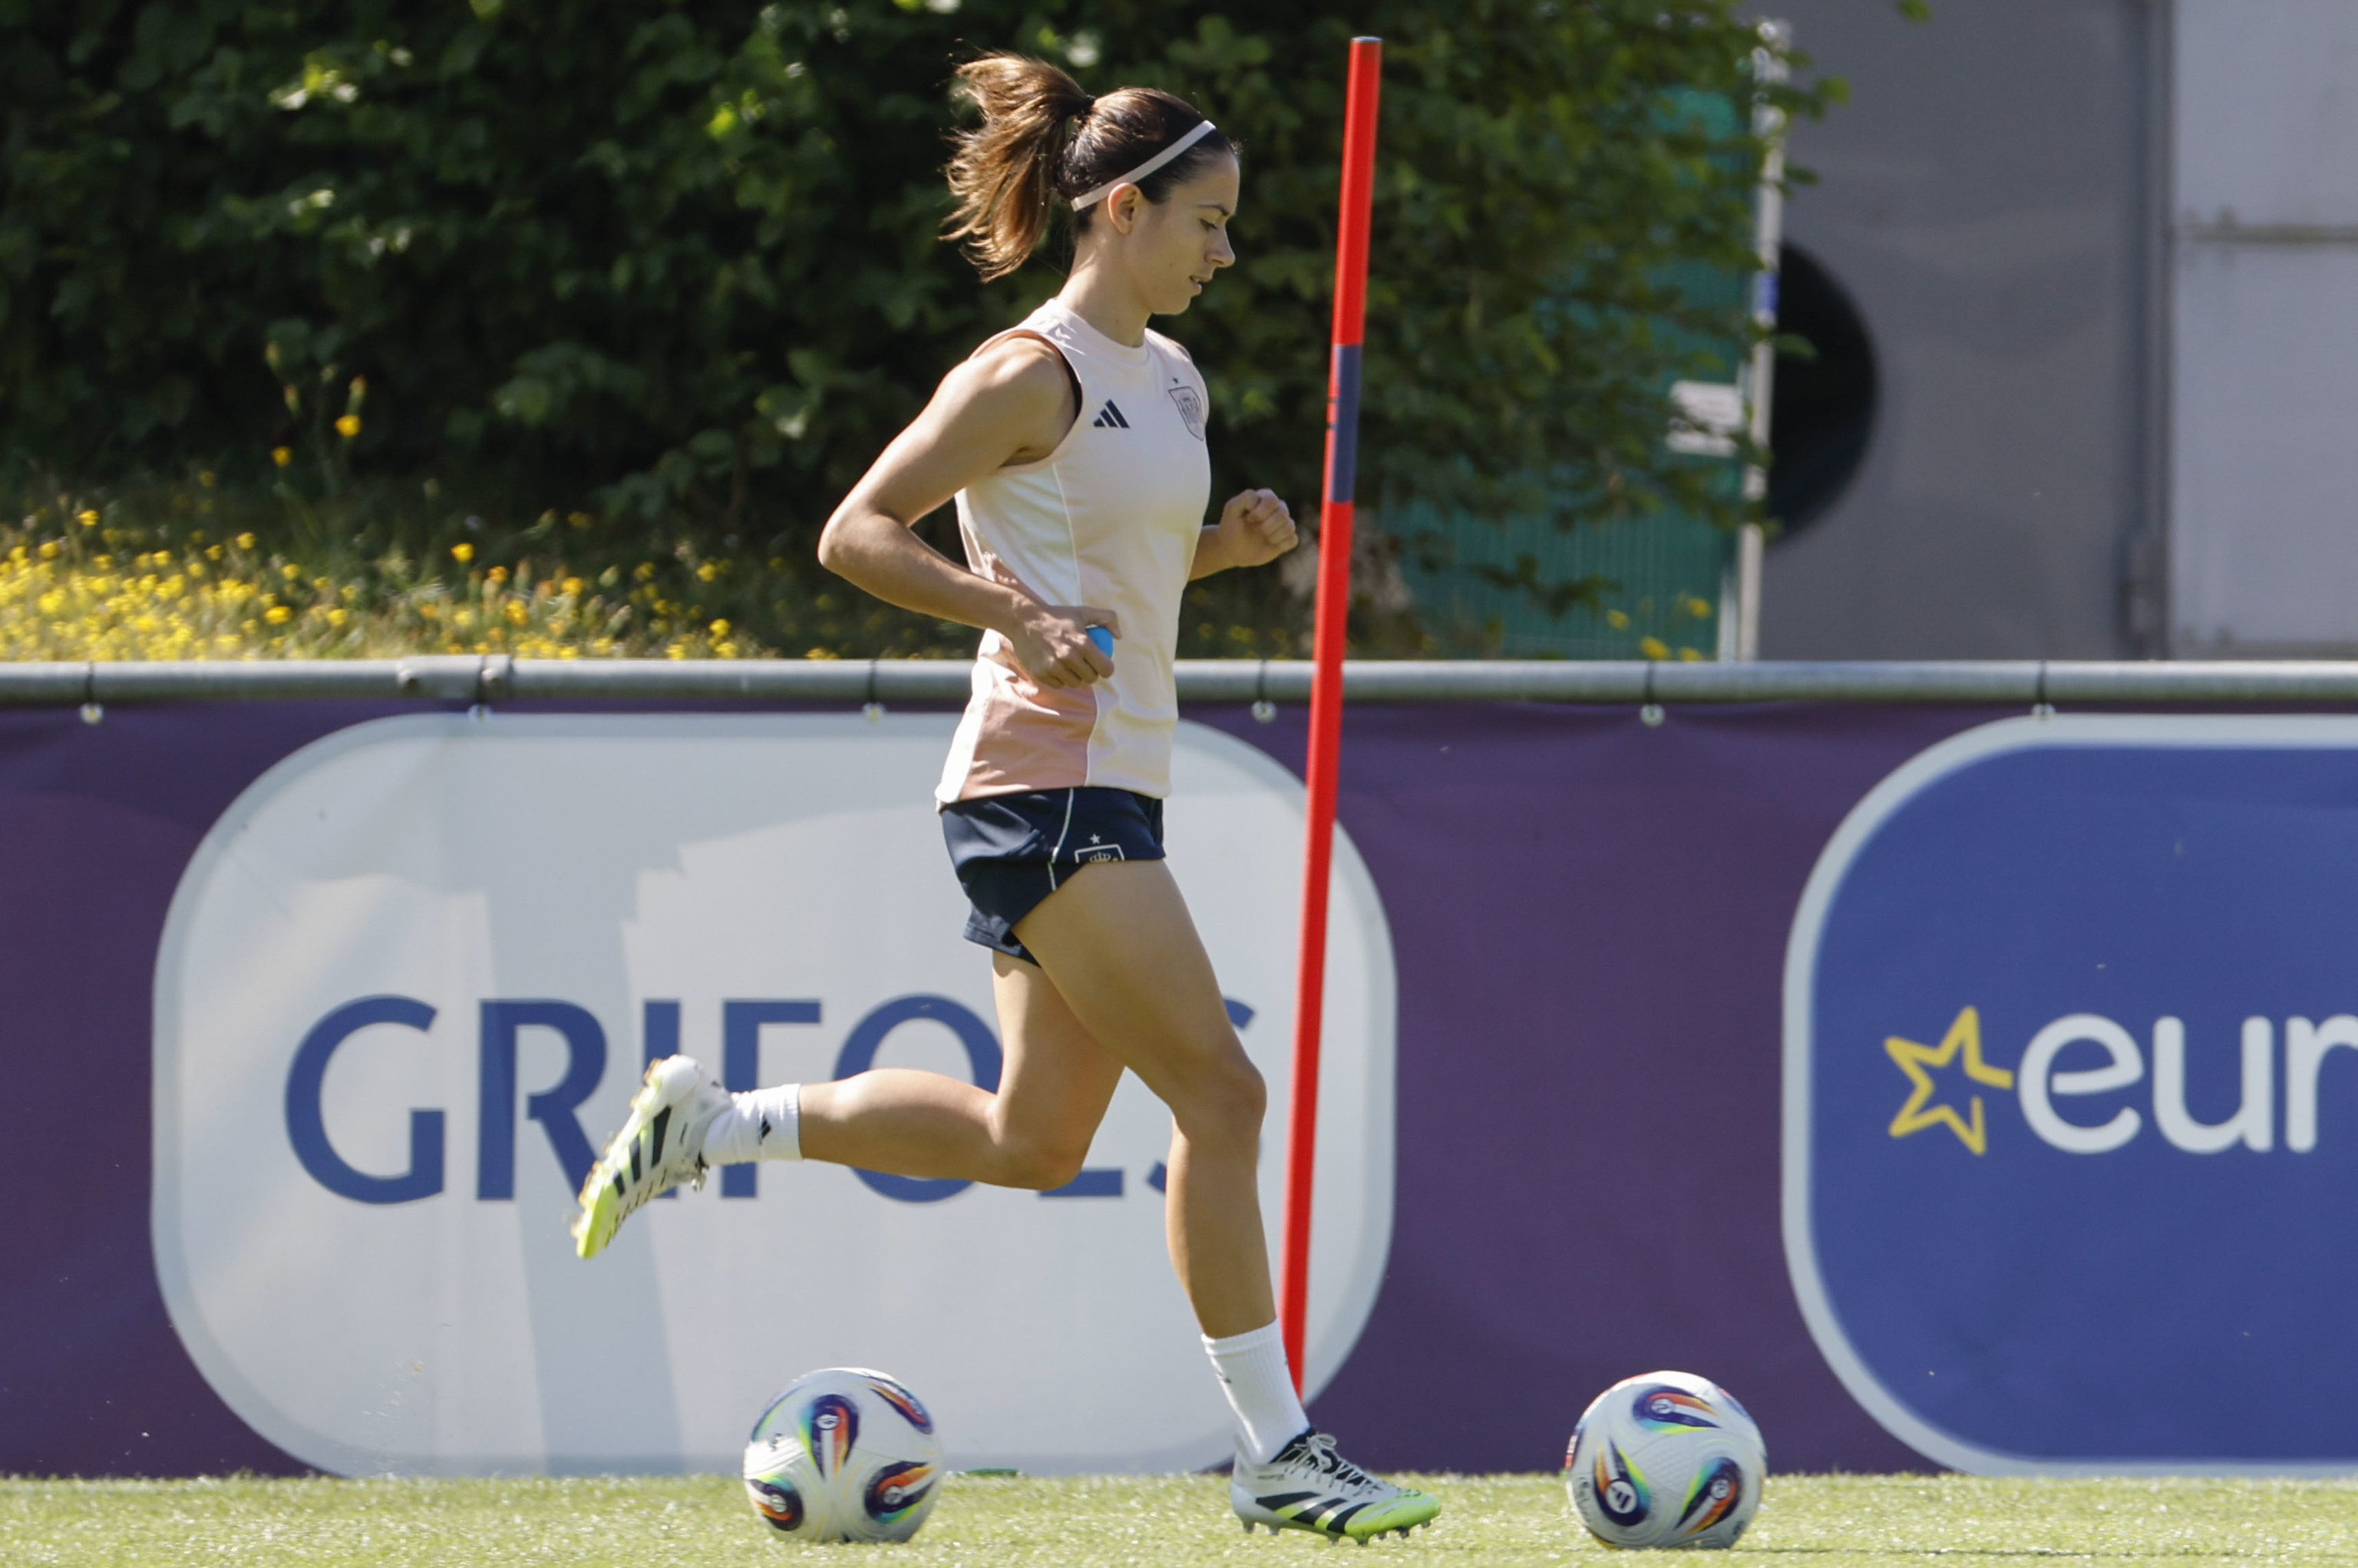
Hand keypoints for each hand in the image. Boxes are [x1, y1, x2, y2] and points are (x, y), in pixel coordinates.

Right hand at [1004, 600, 1121, 687]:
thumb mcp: (1083, 612)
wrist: (1024, 620)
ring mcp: (1054, 667)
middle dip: (1091, 672)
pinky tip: (1055, 666)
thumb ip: (1107, 619)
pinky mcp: (1041, 674)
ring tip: (1069, 663)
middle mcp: (1069, 657)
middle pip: (1091, 678)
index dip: (1106, 668)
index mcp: (1083, 643)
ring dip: (1075, 676)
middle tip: (1084, 664)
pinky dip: (1059, 678)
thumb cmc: (1057, 617)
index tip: (1101, 664)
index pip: (1106, 669)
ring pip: (1075, 683)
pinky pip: (1058, 684)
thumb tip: (1119, 636)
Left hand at [1217, 488, 1297, 568]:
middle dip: (1268, 525)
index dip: (1260, 512)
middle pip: (1283, 513)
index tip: (1247, 519)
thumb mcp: (1232, 509)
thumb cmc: (1232, 526)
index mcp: (1265, 497)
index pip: (1272, 500)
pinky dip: (1282, 544)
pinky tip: (1270, 545)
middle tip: (1257, 530)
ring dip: (1274, 535)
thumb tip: (1262, 501)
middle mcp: (1277, 508)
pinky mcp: (1286, 539)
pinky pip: (1293, 540)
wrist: (1232, 549)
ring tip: (1263, 537)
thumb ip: (1246, 498)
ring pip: (1290, 526)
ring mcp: (1282, 524)